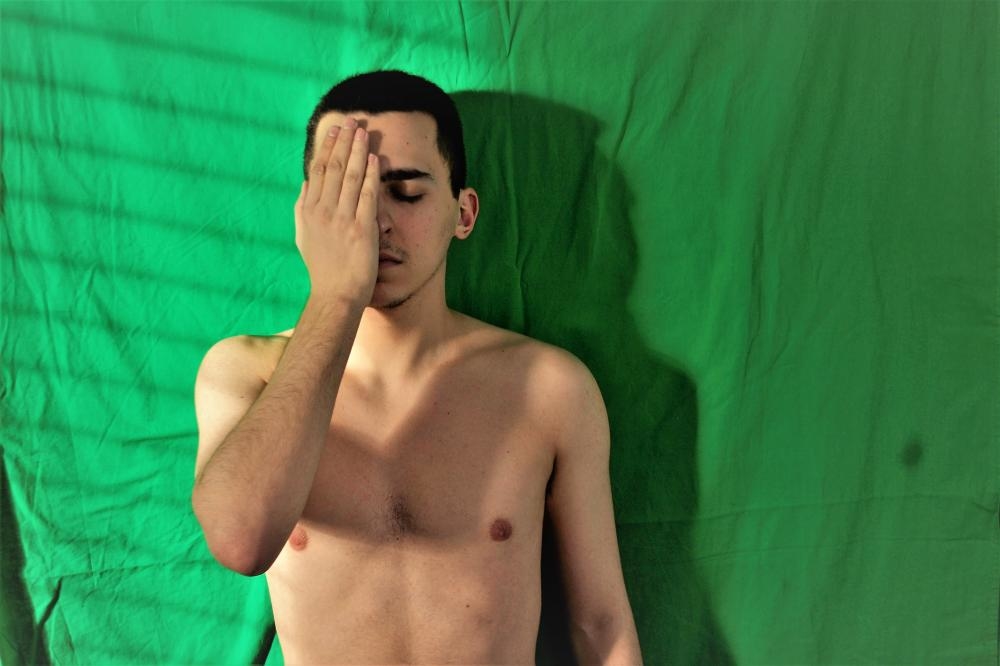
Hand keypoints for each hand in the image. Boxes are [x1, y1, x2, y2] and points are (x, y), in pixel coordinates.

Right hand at [294, 118, 379, 306]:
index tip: (335, 130)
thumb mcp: (305, 236)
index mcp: (308, 211)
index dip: (327, 148)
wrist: (335, 295)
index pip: (317, 171)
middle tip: (352, 120)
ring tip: (364, 131)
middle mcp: (322, 212)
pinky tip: (374, 158)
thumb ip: (304, 208)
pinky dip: (369, 175)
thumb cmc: (324, 269)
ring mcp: (341, 220)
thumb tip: (306, 184)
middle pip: (333, 168)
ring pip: (349, 176)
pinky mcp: (360, 229)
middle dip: (343, 142)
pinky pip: (366, 195)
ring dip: (357, 151)